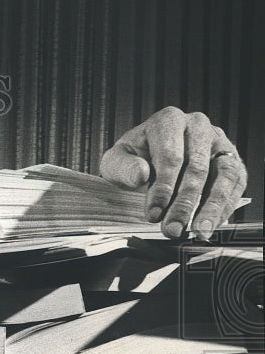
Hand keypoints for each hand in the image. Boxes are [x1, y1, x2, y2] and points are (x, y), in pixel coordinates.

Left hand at [99, 107, 246, 239]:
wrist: (149, 158)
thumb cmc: (133, 159)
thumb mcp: (116, 161)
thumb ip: (123, 167)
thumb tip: (140, 175)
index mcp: (168, 121)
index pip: (170, 156)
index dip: (163, 188)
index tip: (154, 214)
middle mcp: (198, 127)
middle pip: (197, 168)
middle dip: (184, 204)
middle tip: (173, 229)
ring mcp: (219, 142)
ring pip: (224, 176)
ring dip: (212, 208)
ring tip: (199, 232)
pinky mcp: (232, 160)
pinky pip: (236, 184)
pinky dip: (224, 207)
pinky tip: (210, 225)